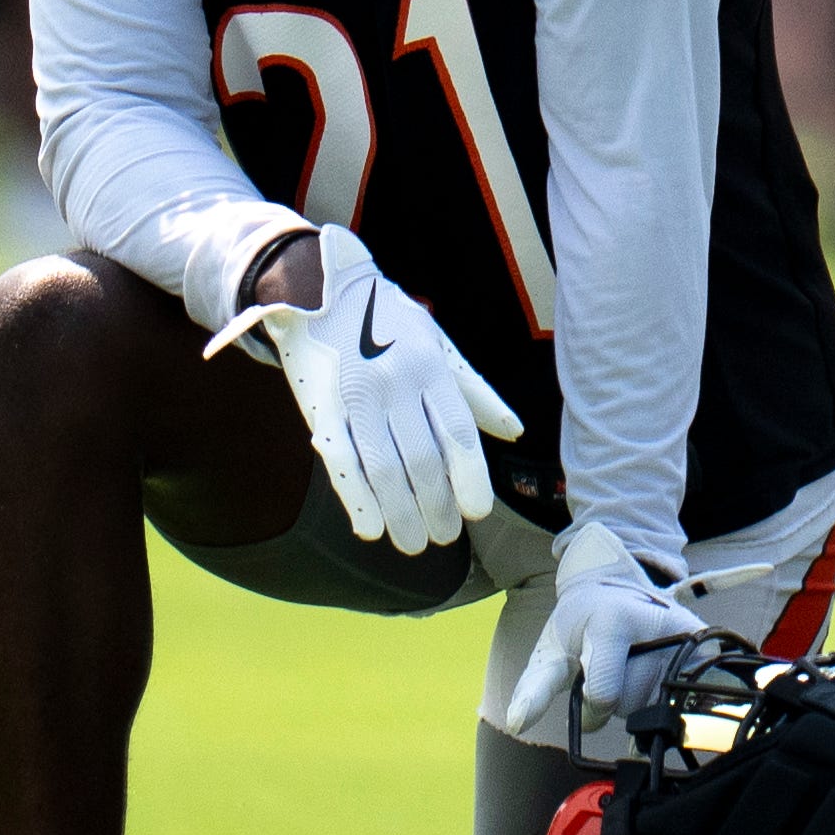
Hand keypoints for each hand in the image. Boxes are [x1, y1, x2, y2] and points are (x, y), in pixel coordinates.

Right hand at [210, 227, 522, 552]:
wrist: (319, 290)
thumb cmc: (390, 323)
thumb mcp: (440, 346)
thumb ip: (476, 393)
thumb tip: (515, 432)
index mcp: (431, 367)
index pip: (458, 433)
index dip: (470, 477)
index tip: (478, 512)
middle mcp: (396, 383)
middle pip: (423, 458)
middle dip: (436, 505)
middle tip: (445, 538)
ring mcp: (355, 397)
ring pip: (384, 468)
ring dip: (401, 512)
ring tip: (414, 544)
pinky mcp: (320, 408)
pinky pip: (340, 460)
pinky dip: (356, 498)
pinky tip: (370, 529)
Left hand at [500, 520, 717, 745]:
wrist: (617, 585)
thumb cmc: (579, 623)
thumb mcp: (550, 651)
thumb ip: (534, 689)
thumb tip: (517, 724)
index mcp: (612, 621)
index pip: (604, 695)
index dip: (590, 704)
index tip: (586, 688)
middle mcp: (655, 622)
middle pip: (631, 703)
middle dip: (616, 700)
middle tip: (611, 671)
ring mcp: (685, 631)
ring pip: (658, 702)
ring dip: (642, 697)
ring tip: (633, 667)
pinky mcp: (705, 641)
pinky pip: (684, 692)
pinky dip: (665, 693)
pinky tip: (655, 672)